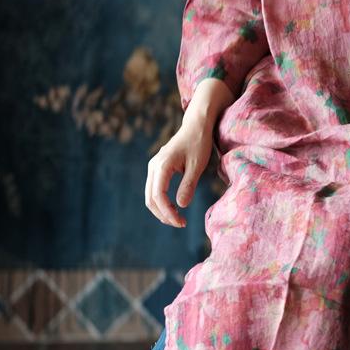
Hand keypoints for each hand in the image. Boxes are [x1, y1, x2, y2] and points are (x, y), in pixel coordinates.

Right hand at [145, 112, 215, 227]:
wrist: (196, 125)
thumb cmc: (199, 143)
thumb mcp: (197, 165)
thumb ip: (188, 185)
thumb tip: (181, 206)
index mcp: (162, 165)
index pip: (159, 196)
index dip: (168, 213)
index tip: (182, 222)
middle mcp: (153, 166)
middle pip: (151, 199)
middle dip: (164, 215)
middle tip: (181, 223)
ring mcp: (153, 167)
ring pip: (150, 195)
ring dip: (161, 210)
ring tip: (177, 219)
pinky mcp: (157, 168)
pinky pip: (155, 189)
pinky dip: (161, 201)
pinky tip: (173, 208)